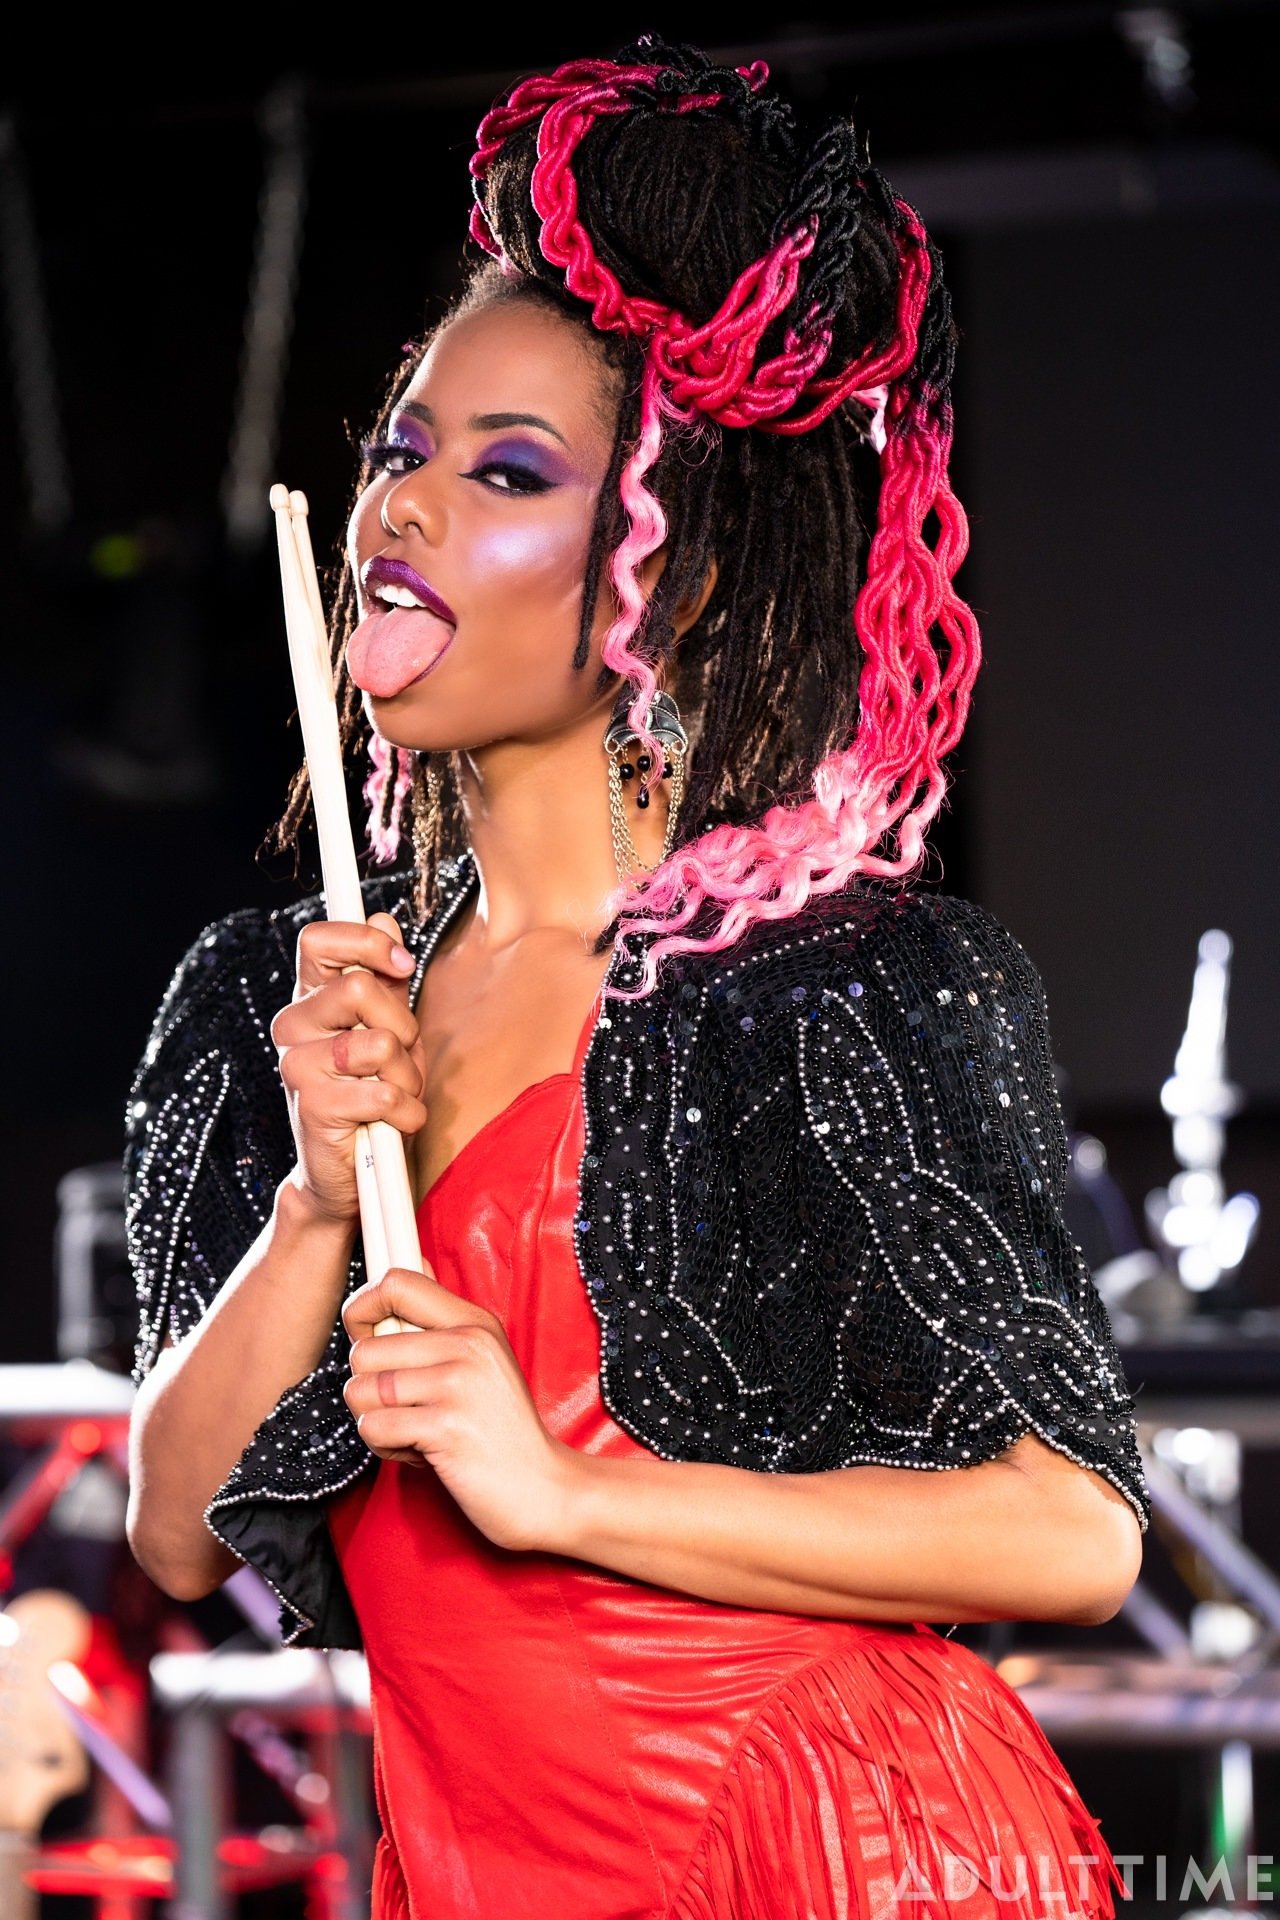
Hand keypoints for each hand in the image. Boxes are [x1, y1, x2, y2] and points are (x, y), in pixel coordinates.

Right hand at [270, 912, 426, 1224]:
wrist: (352, 1175)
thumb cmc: (374, 1097)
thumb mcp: (391, 1031)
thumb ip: (387, 980)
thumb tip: (383, 918)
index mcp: (311, 1000)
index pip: (319, 940)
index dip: (365, 941)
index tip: (401, 964)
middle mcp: (293, 1025)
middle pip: (361, 987)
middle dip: (403, 1026)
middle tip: (399, 1059)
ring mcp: (296, 1065)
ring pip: (381, 1043)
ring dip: (407, 1077)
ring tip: (393, 1096)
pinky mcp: (312, 1105)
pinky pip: (385, 1094)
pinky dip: (407, 1114)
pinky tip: (390, 1125)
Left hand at [341, 1266, 579, 1554]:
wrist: (544, 1488)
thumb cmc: (504, 1430)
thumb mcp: (485, 1360)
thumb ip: (443, 1322)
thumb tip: (410, 1270)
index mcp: (474, 1322)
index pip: (396, 1282)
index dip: (363, 1309)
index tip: (368, 1338)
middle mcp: (467, 1344)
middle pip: (364, 1349)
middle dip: (369, 1388)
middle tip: (405, 1409)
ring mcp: (457, 1384)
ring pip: (361, 1390)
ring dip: (376, 1421)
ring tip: (415, 1431)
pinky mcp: (445, 1427)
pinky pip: (373, 1428)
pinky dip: (387, 1448)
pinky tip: (422, 1453)